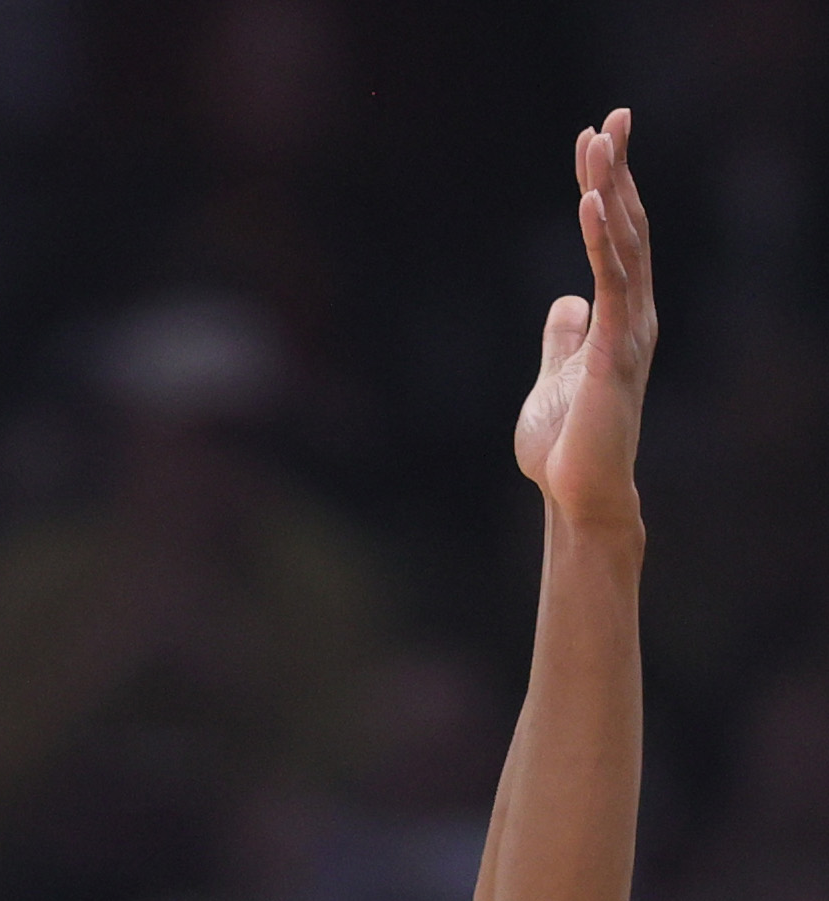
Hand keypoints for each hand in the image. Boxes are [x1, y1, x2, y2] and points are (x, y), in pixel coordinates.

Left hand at [514, 109, 656, 530]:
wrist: (577, 495)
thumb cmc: (568, 447)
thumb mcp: (555, 378)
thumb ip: (563, 339)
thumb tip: (564, 303)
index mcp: (618, 319)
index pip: (615, 240)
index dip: (606, 189)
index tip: (593, 143)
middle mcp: (632, 317)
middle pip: (628, 228)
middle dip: (618, 171)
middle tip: (612, 117)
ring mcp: (628, 333)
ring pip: (624, 245)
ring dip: (611, 190)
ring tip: (601, 140)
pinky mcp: (614, 352)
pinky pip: (611, 283)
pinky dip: (600, 239)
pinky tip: (590, 201)